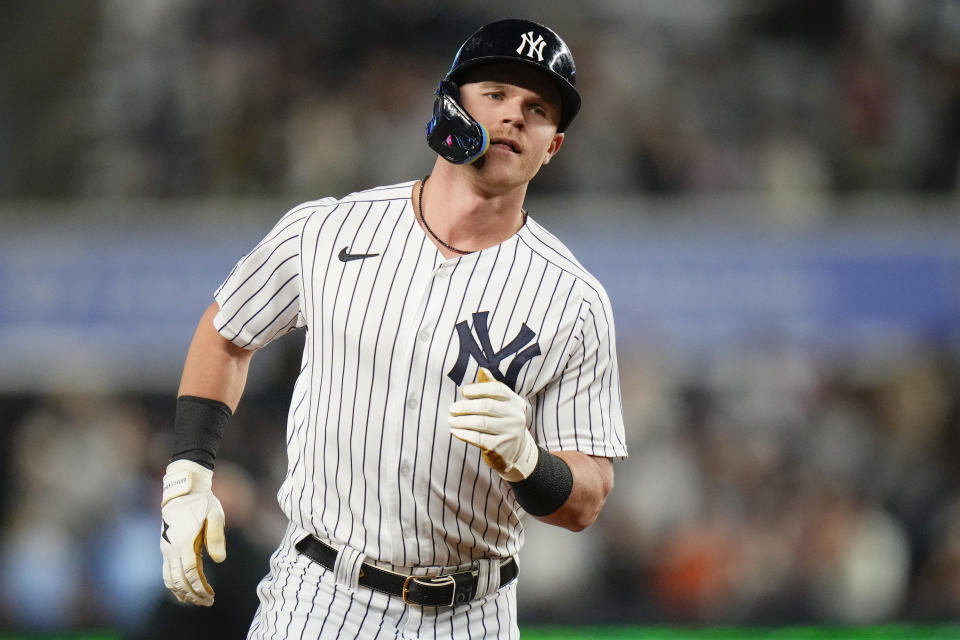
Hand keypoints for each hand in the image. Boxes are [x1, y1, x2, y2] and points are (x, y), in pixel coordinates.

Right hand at [160, 459, 225, 605]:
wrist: (182, 492)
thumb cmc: (201, 502)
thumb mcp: (215, 514)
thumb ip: (216, 537)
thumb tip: (219, 560)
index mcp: (185, 542)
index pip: (191, 573)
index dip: (200, 587)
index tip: (211, 596)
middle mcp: (172, 548)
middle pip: (179, 580)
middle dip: (193, 595)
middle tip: (207, 602)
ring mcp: (167, 549)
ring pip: (169, 579)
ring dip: (182, 593)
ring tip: (197, 600)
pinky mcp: (166, 548)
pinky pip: (166, 572)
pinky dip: (174, 585)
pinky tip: (184, 591)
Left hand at [448, 368, 538, 481]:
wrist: (516, 453)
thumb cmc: (503, 423)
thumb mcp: (502, 405)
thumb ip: (492, 387)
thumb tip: (481, 369)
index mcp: (515, 401)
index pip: (497, 389)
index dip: (477, 389)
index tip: (463, 392)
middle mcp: (515, 416)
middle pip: (487, 406)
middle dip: (465, 406)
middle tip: (451, 408)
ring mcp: (509, 432)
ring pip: (480, 422)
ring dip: (461, 420)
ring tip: (450, 419)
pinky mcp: (500, 448)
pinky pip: (477, 438)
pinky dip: (463, 433)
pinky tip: (454, 431)